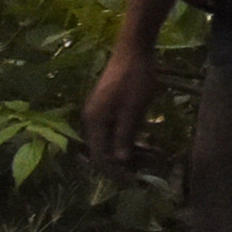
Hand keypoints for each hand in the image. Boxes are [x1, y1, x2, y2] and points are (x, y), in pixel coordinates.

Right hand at [82, 43, 155, 172]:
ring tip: (140, 162)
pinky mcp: (106, 105)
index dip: (112, 171)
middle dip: (117, 164)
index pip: (99, 155)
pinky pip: (112, 129)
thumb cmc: (135, 79)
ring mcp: (98, 111)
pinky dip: (123, 138)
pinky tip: (137, 143)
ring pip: (107, 139)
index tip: (129, 181)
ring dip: (121, 152)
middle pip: (100, 149)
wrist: (134, 50)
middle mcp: (91, 118)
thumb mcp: (134, 109)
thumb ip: (125, 135)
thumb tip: (119, 161)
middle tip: (136, 175)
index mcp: (94, 121)